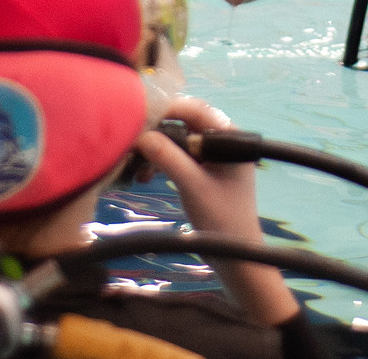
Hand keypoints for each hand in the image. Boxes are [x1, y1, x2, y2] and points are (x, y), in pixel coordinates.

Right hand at [135, 95, 295, 325]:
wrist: (235, 257)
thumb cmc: (221, 221)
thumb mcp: (192, 186)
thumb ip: (168, 158)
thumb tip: (140, 135)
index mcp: (229, 137)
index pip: (195, 109)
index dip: (166, 110)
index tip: (137, 119)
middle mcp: (223, 140)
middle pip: (184, 122)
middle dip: (157, 132)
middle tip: (132, 144)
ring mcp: (213, 155)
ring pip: (178, 139)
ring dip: (156, 150)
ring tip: (138, 168)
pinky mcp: (204, 169)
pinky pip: (179, 155)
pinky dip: (162, 162)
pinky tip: (145, 176)